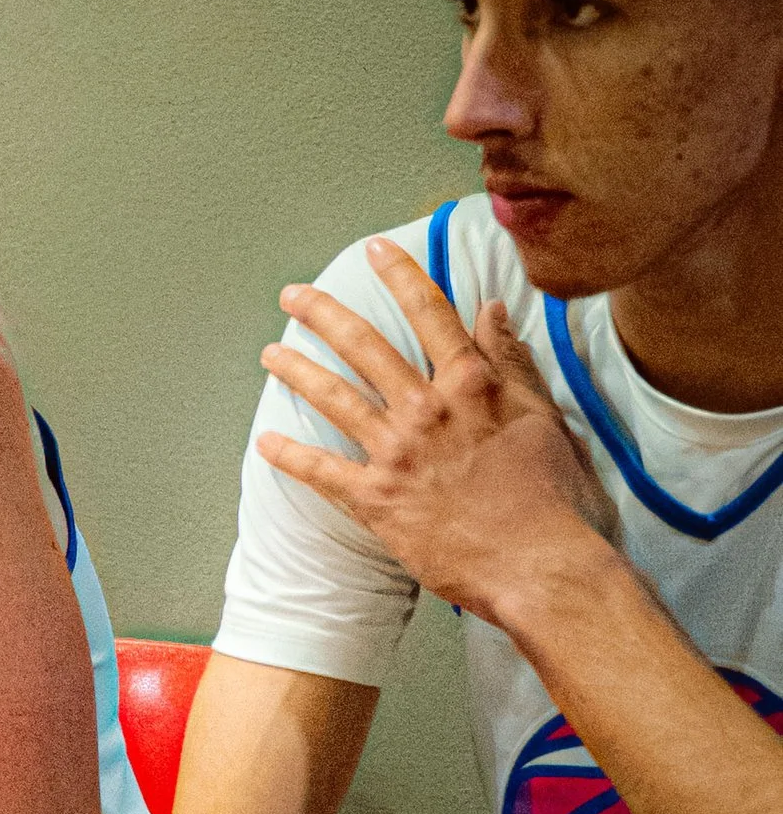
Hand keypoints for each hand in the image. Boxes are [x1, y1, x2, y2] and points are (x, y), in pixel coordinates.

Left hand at [256, 239, 620, 626]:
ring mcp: (396, 453)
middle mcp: (426, 409)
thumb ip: (509, 361)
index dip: (399, 275)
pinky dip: (289, 457)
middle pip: (364, 346)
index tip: (374, 250)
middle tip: (293, 294)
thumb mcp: (540, 415)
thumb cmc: (548, 493)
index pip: (428, 311)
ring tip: (270, 354)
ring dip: (296, 371)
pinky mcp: (376, 500)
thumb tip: (491, 310)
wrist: (535, 562)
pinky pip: (320, 472)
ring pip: (333, 397)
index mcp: (470, 383)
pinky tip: (265, 441)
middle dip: (322, 314)